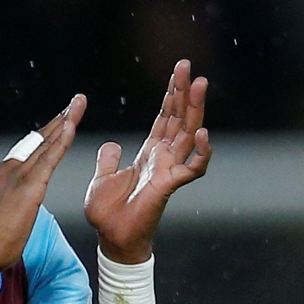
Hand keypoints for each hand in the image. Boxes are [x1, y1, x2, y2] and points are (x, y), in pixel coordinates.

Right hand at [0, 95, 87, 272]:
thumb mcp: (3, 210)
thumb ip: (12, 197)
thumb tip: (21, 198)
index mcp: (4, 173)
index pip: (30, 147)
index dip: (48, 132)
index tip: (61, 120)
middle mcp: (10, 168)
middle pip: (39, 138)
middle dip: (59, 119)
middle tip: (75, 102)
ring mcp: (19, 175)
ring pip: (46, 142)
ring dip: (64, 121)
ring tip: (77, 104)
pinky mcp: (30, 186)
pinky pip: (49, 158)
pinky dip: (61, 141)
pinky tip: (70, 126)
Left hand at [84, 59, 211, 262]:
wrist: (110, 237)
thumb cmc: (108, 213)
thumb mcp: (102, 178)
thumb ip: (108, 159)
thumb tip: (111, 143)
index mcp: (148, 153)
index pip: (164, 118)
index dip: (170, 95)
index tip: (178, 71)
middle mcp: (163, 158)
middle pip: (179, 118)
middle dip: (183, 92)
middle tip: (188, 66)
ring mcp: (169, 170)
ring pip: (187, 134)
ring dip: (195, 109)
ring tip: (199, 84)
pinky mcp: (169, 185)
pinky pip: (193, 167)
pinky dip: (201, 151)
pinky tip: (202, 133)